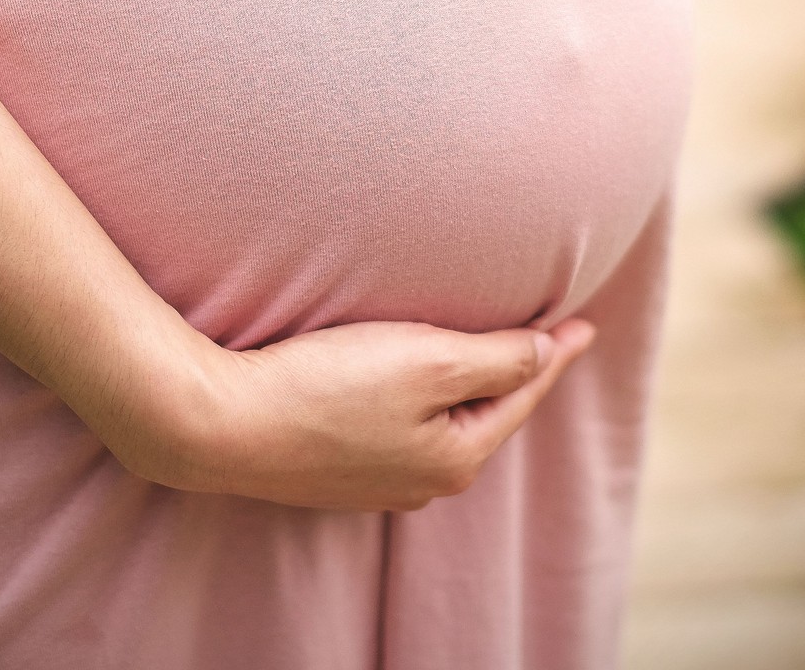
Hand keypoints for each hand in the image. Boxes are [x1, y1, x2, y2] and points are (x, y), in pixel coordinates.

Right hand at [111, 317, 597, 511]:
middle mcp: (423, 481)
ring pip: (442, 423)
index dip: (554, 351)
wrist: (220, 424)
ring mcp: (377, 482)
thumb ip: (495, 359)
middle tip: (545, 334)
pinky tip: (410, 383)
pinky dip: (419, 399)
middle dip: (514, 375)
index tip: (584, 321)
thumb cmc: (324, 386)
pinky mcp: (336, 469)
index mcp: (457, 456)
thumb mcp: (426, 361)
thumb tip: (547, 352)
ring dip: (464, 386)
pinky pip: (401, 428)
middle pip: (484, 413)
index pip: (522, 392)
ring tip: (485, 354)